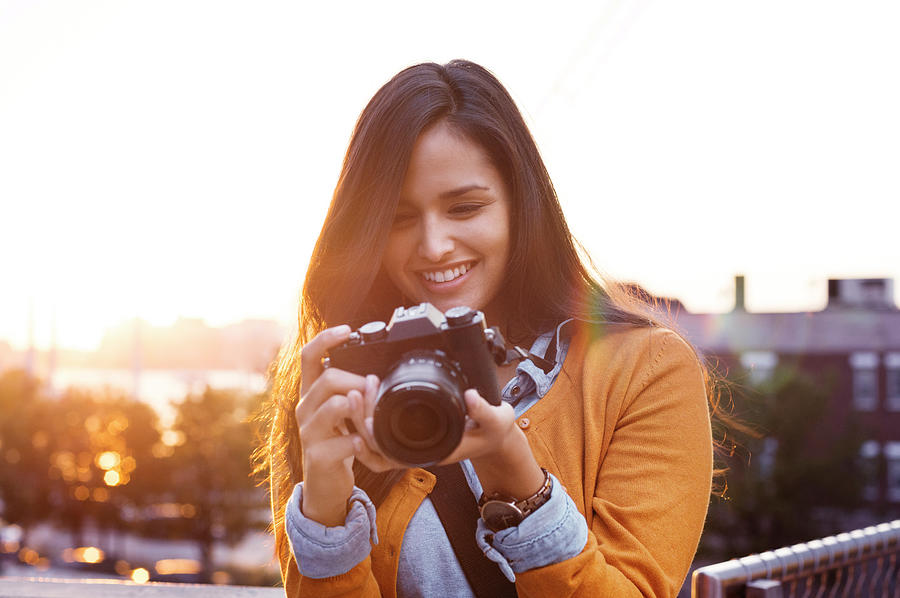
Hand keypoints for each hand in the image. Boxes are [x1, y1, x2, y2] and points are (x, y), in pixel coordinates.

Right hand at [295, 325, 368, 525]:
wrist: (325, 484)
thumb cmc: (337, 442)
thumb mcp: (340, 412)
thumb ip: (349, 391)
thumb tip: (373, 374)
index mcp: (310, 393)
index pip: (309, 356)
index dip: (326, 339)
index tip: (348, 330)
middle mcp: (304, 408)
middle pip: (328, 378)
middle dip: (357, 381)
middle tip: (375, 391)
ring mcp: (308, 432)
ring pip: (334, 406)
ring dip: (360, 408)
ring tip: (371, 417)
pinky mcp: (317, 456)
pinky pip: (344, 441)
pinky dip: (360, 441)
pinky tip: (365, 444)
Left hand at [354, 384, 544, 499]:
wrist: (496, 438)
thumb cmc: (494, 433)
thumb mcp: (496, 421)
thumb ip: (484, 410)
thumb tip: (470, 396)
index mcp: (433, 452)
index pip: (392, 453)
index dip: (373, 437)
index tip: (365, 414)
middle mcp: (418, 451)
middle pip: (376, 445)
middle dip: (361, 418)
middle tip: (357, 391)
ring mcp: (414, 444)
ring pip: (376, 440)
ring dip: (362, 417)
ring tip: (358, 389)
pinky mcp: (413, 434)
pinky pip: (384, 434)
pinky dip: (371, 419)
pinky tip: (368, 398)